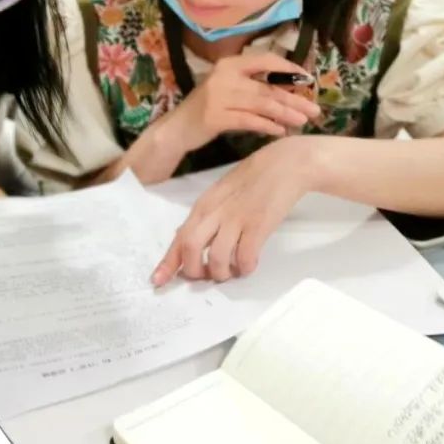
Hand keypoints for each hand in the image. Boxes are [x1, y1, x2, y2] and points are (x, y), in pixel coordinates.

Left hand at [152, 137, 314, 283]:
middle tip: (207, 277)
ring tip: (230, 273)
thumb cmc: (254, 178)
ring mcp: (236, 218)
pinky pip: (245, 256)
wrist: (286, 163)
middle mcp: (215, 212)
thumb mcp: (221, 193)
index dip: (168, 262)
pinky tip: (248, 266)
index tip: (158, 280)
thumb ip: (206, 215)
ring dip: (221, 273)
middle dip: (195, 271)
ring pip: (216, 257)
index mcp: (204, 205)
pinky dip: (244, 267)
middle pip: (190, 249)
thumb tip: (189, 238)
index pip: (179, 237)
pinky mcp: (258, 225)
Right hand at [159, 53, 320, 154]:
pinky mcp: (216, 117)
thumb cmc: (207, 109)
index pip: (265, 59)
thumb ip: (252, 86)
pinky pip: (249, 121)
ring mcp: (219, 96)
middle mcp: (224, 76)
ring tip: (302, 122)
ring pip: (262, 104)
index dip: (288, 68)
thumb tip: (289, 92)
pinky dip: (267, 126)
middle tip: (314, 110)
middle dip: (293, 100)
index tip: (307, 80)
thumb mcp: (227, 89)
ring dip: (285, 114)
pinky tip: (280, 131)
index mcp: (229, 64)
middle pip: (267, 87)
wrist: (177, 128)